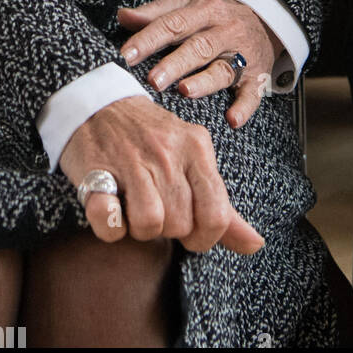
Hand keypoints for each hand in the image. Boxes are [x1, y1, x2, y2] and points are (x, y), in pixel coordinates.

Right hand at [59, 96, 264, 251]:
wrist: (101, 106)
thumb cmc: (152, 141)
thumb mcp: (194, 162)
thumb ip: (223, 208)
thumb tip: (256, 245)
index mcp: (198, 149)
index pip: (216, 215)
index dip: (203, 237)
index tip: (189, 232)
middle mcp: (169, 151)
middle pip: (180, 224)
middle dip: (167, 229)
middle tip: (156, 207)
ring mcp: (133, 160)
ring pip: (149, 225)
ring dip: (138, 228)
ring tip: (133, 208)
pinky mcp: (97, 171)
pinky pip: (109, 222)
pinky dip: (110, 226)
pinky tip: (111, 209)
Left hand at [118, 0, 283, 131]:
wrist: (265, 19)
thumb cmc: (215, 16)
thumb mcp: (189, 6)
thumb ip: (156, 13)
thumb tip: (123, 16)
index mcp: (205, 10)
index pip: (174, 23)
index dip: (149, 39)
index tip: (126, 55)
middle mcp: (225, 30)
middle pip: (199, 46)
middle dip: (175, 63)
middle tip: (152, 79)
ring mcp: (243, 54)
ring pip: (223, 69)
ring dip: (205, 82)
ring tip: (184, 91)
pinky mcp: (257, 76)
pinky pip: (253, 92)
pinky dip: (244, 107)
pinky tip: (232, 119)